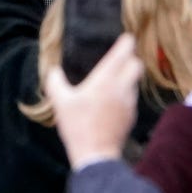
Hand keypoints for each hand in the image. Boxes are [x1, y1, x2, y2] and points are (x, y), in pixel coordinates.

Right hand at [43, 33, 141, 168]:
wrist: (96, 155)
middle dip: (131, 59)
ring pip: (135, 81)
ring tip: (113, 81)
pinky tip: (113, 100)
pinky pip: (132, 98)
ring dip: (128, 77)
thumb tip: (54, 71)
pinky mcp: (132, 116)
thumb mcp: (60, 102)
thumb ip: (55, 82)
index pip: (125, 52)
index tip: (124, 38)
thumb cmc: (78, 126)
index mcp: (106, 79)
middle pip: (137, 64)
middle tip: (119, 59)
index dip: (126, 42)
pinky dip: (126, 94)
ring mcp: (129, 102)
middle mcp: (122, 87)